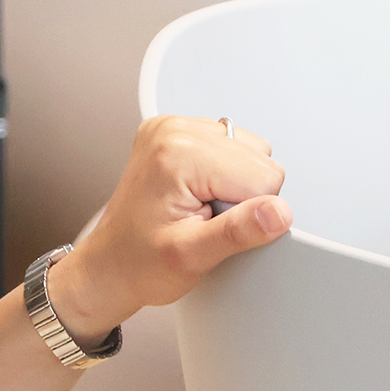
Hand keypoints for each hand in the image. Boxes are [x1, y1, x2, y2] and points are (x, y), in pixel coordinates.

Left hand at [46, 115, 291, 340]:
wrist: (109, 264)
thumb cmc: (139, 263)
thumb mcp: (191, 257)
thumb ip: (238, 232)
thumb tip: (279, 213)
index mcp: (177, 154)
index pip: (264, 176)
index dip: (248, 213)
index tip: (212, 227)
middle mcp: (174, 130)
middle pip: (259, 159)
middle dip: (241, 197)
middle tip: (203, 219)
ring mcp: (173, 126)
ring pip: (251, 150)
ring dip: (235, 183)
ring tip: (199, 207)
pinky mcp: (177, 131)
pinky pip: (232, 146)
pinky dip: (224, 173)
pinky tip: (197, 194)